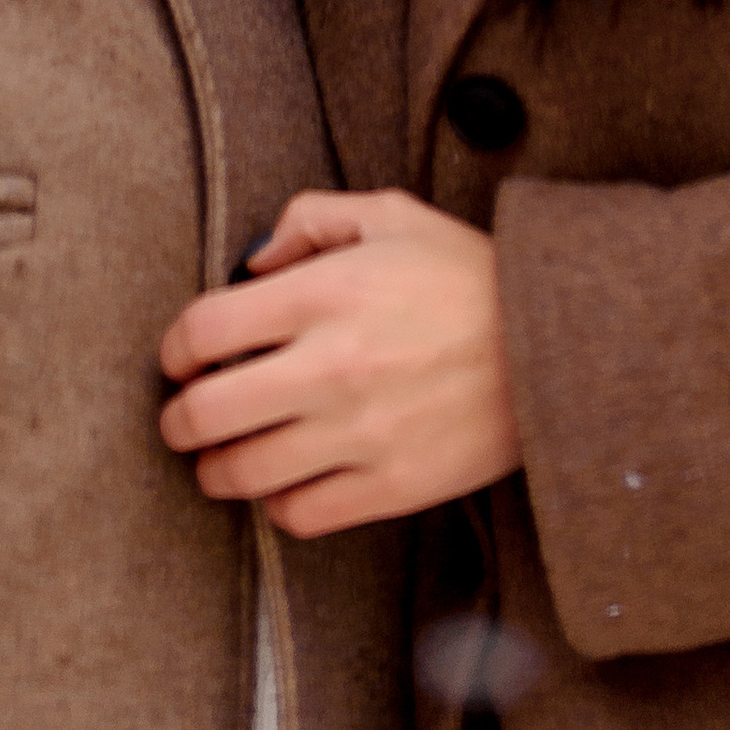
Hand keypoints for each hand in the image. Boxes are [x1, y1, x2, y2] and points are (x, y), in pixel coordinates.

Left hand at [158, 189, 520, 534]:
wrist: (555, 347)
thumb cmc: (468, 275)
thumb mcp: (390, 215)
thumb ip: (310, 219)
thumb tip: (252, 261)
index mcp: (324, 293)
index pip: (204, 330)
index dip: (173, 349)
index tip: (177, 359)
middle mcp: (330, 366)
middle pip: (207, 413)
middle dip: (178, 420)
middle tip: (180, 419)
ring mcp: (359, 433)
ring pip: (243, 473)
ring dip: (216, 470)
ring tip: (218, 461)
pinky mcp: (389, 486)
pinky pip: (300, 514)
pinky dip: (278, 506)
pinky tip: (283, 484)